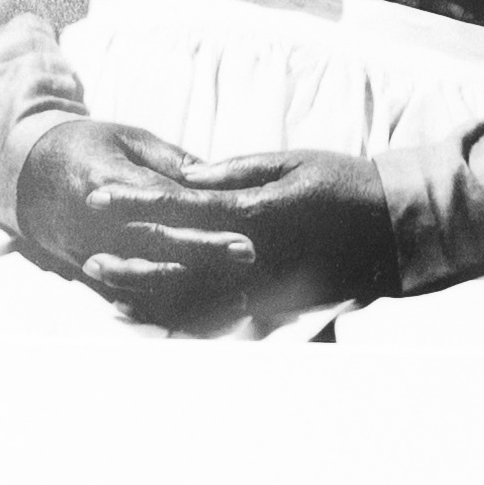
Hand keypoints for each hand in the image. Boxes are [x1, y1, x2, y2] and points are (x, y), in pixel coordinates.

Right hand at [10, 111, 264, 325]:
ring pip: (148, 279)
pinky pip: (130, 298)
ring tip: (236, 298)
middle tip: (248, 254)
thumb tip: (216, 178)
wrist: (22, 175)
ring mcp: (91, 252)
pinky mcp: (88, 274)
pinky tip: (198, 320)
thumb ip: (170, 160)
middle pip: (160, 243)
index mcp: (110, 182)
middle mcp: (99, 223)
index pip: (166, 204)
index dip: (205, 218)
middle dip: (207, 252)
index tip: (245, 225)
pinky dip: (165, 311)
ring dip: (192, 290)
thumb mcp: (126, 138)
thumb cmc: (84, 146)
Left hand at [13, 116, 400, 331]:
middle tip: (89, 257)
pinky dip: (182, 322)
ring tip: (110, 293)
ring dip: (149, 295)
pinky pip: (220, 320)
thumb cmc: (344, 184)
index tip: (99, 195)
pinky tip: (155, 321)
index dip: (136, 201)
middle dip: (131, 257)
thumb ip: (239, 171)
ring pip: (193, 298)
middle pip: (177, 261)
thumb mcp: (292, 163)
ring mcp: (263, 287)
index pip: (182, 206)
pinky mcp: (274, 306)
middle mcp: (253, 255)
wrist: (394, 230)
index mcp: (254, 212)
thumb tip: (189, 174)